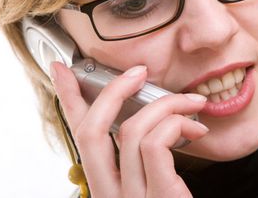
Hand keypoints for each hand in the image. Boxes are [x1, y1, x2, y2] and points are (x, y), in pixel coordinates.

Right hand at [50, 62, 207, 197]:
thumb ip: (139, 160)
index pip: (79, 139)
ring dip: (166, 104)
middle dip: (112, 91)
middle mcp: (110, 196)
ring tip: (192, 103)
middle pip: (92, 133)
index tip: (62, 71)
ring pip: (132, 131)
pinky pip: (156, 145)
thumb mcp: (151, 187)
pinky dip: (176, 123)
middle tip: (137, 71)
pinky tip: (195, 130)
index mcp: (106, 189)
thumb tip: (147, 119)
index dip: (69, 101)